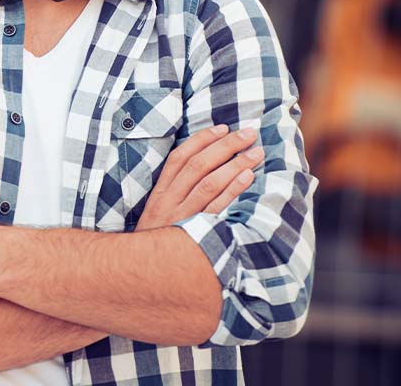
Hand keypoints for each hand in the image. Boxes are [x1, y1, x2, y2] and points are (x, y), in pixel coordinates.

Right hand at [135, 124, 261, 231]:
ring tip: (256, 153)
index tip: (222, 127)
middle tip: (249, 133)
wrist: (144, 273)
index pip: (180, 157)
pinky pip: (216, 208)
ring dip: (235, 164)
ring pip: (209, 183)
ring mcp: (182, 216)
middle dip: (225, 146)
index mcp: (160, 192)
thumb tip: (205, 166)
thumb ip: (176, 190)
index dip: (202, 140)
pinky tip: (248, 177)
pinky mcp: (195, 233)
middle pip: (198, 165)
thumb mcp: (160, 211)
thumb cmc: (159, 238)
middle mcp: (169, 201)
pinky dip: (232, 190)